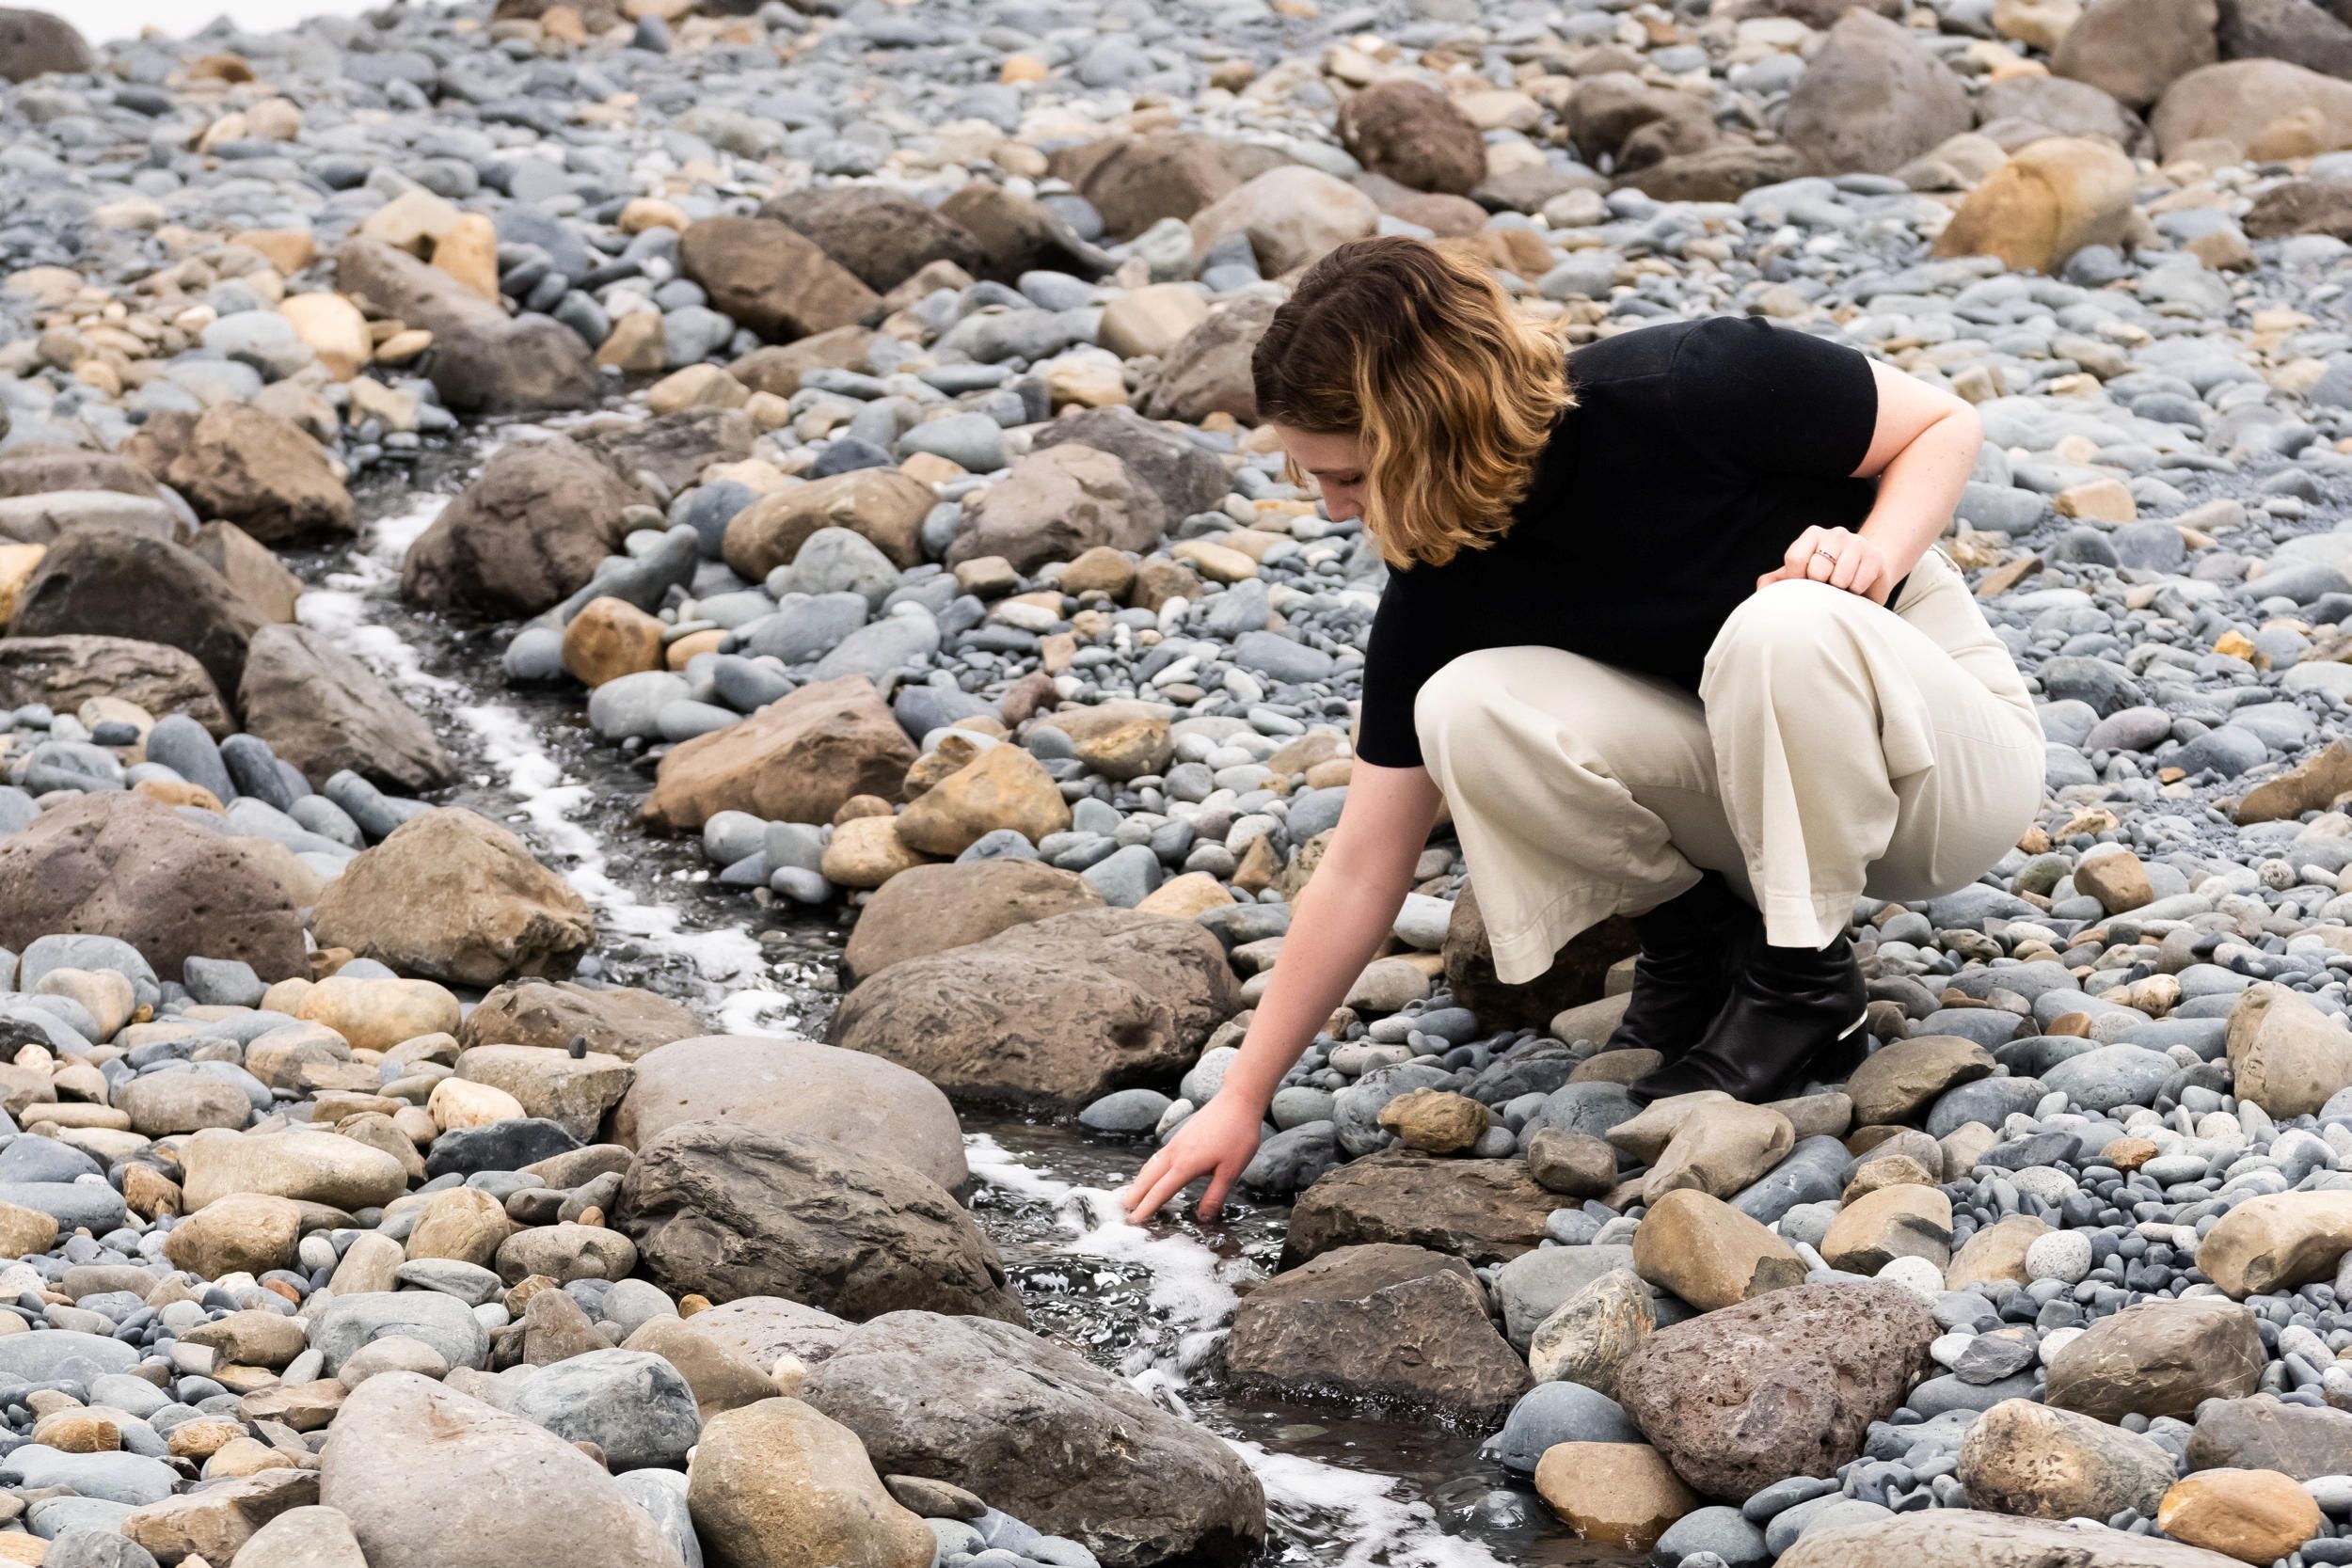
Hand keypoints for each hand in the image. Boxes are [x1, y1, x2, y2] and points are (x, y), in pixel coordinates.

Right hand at [1119, 1094, 1263, 1223]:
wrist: (1237, 1100)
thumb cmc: (1237, 1135)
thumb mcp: (1232, 1171)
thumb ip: (1215, 1196)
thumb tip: (1203, 1219)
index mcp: (1185, 1164)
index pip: (1160, 1191)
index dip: (1146, 1208)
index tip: (1134, 1221)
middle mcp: (1175, 1153)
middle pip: (1148, 1178)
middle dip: (1135, 1195)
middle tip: (1123, 1212)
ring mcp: (1175, 1143)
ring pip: (1150, 1166)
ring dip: (1139, 1182)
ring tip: (1131, 1195)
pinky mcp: (1180, 1136)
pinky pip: (1157, 1157)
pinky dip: (1148, 1170)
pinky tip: (1151, 1173)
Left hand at [1758, 526, 1894, 603]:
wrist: (1867, 573)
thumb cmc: (1828, 576)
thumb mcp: (1800, 577)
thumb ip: (1776, 581)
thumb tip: (1761, 589)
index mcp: (1811, 535)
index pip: (1794, 558)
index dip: (1797, 579)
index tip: (1805, 584)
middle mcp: (1834, 534)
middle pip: (1817, 569)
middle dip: (1820, 586)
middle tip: (1827, 585)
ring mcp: (1856, 543)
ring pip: (1839, 578)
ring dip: (1839, 589)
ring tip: (1842, 586)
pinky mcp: (1874, 557)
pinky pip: (1858, 583)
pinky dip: (1855, 591)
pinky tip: (1856, 586)